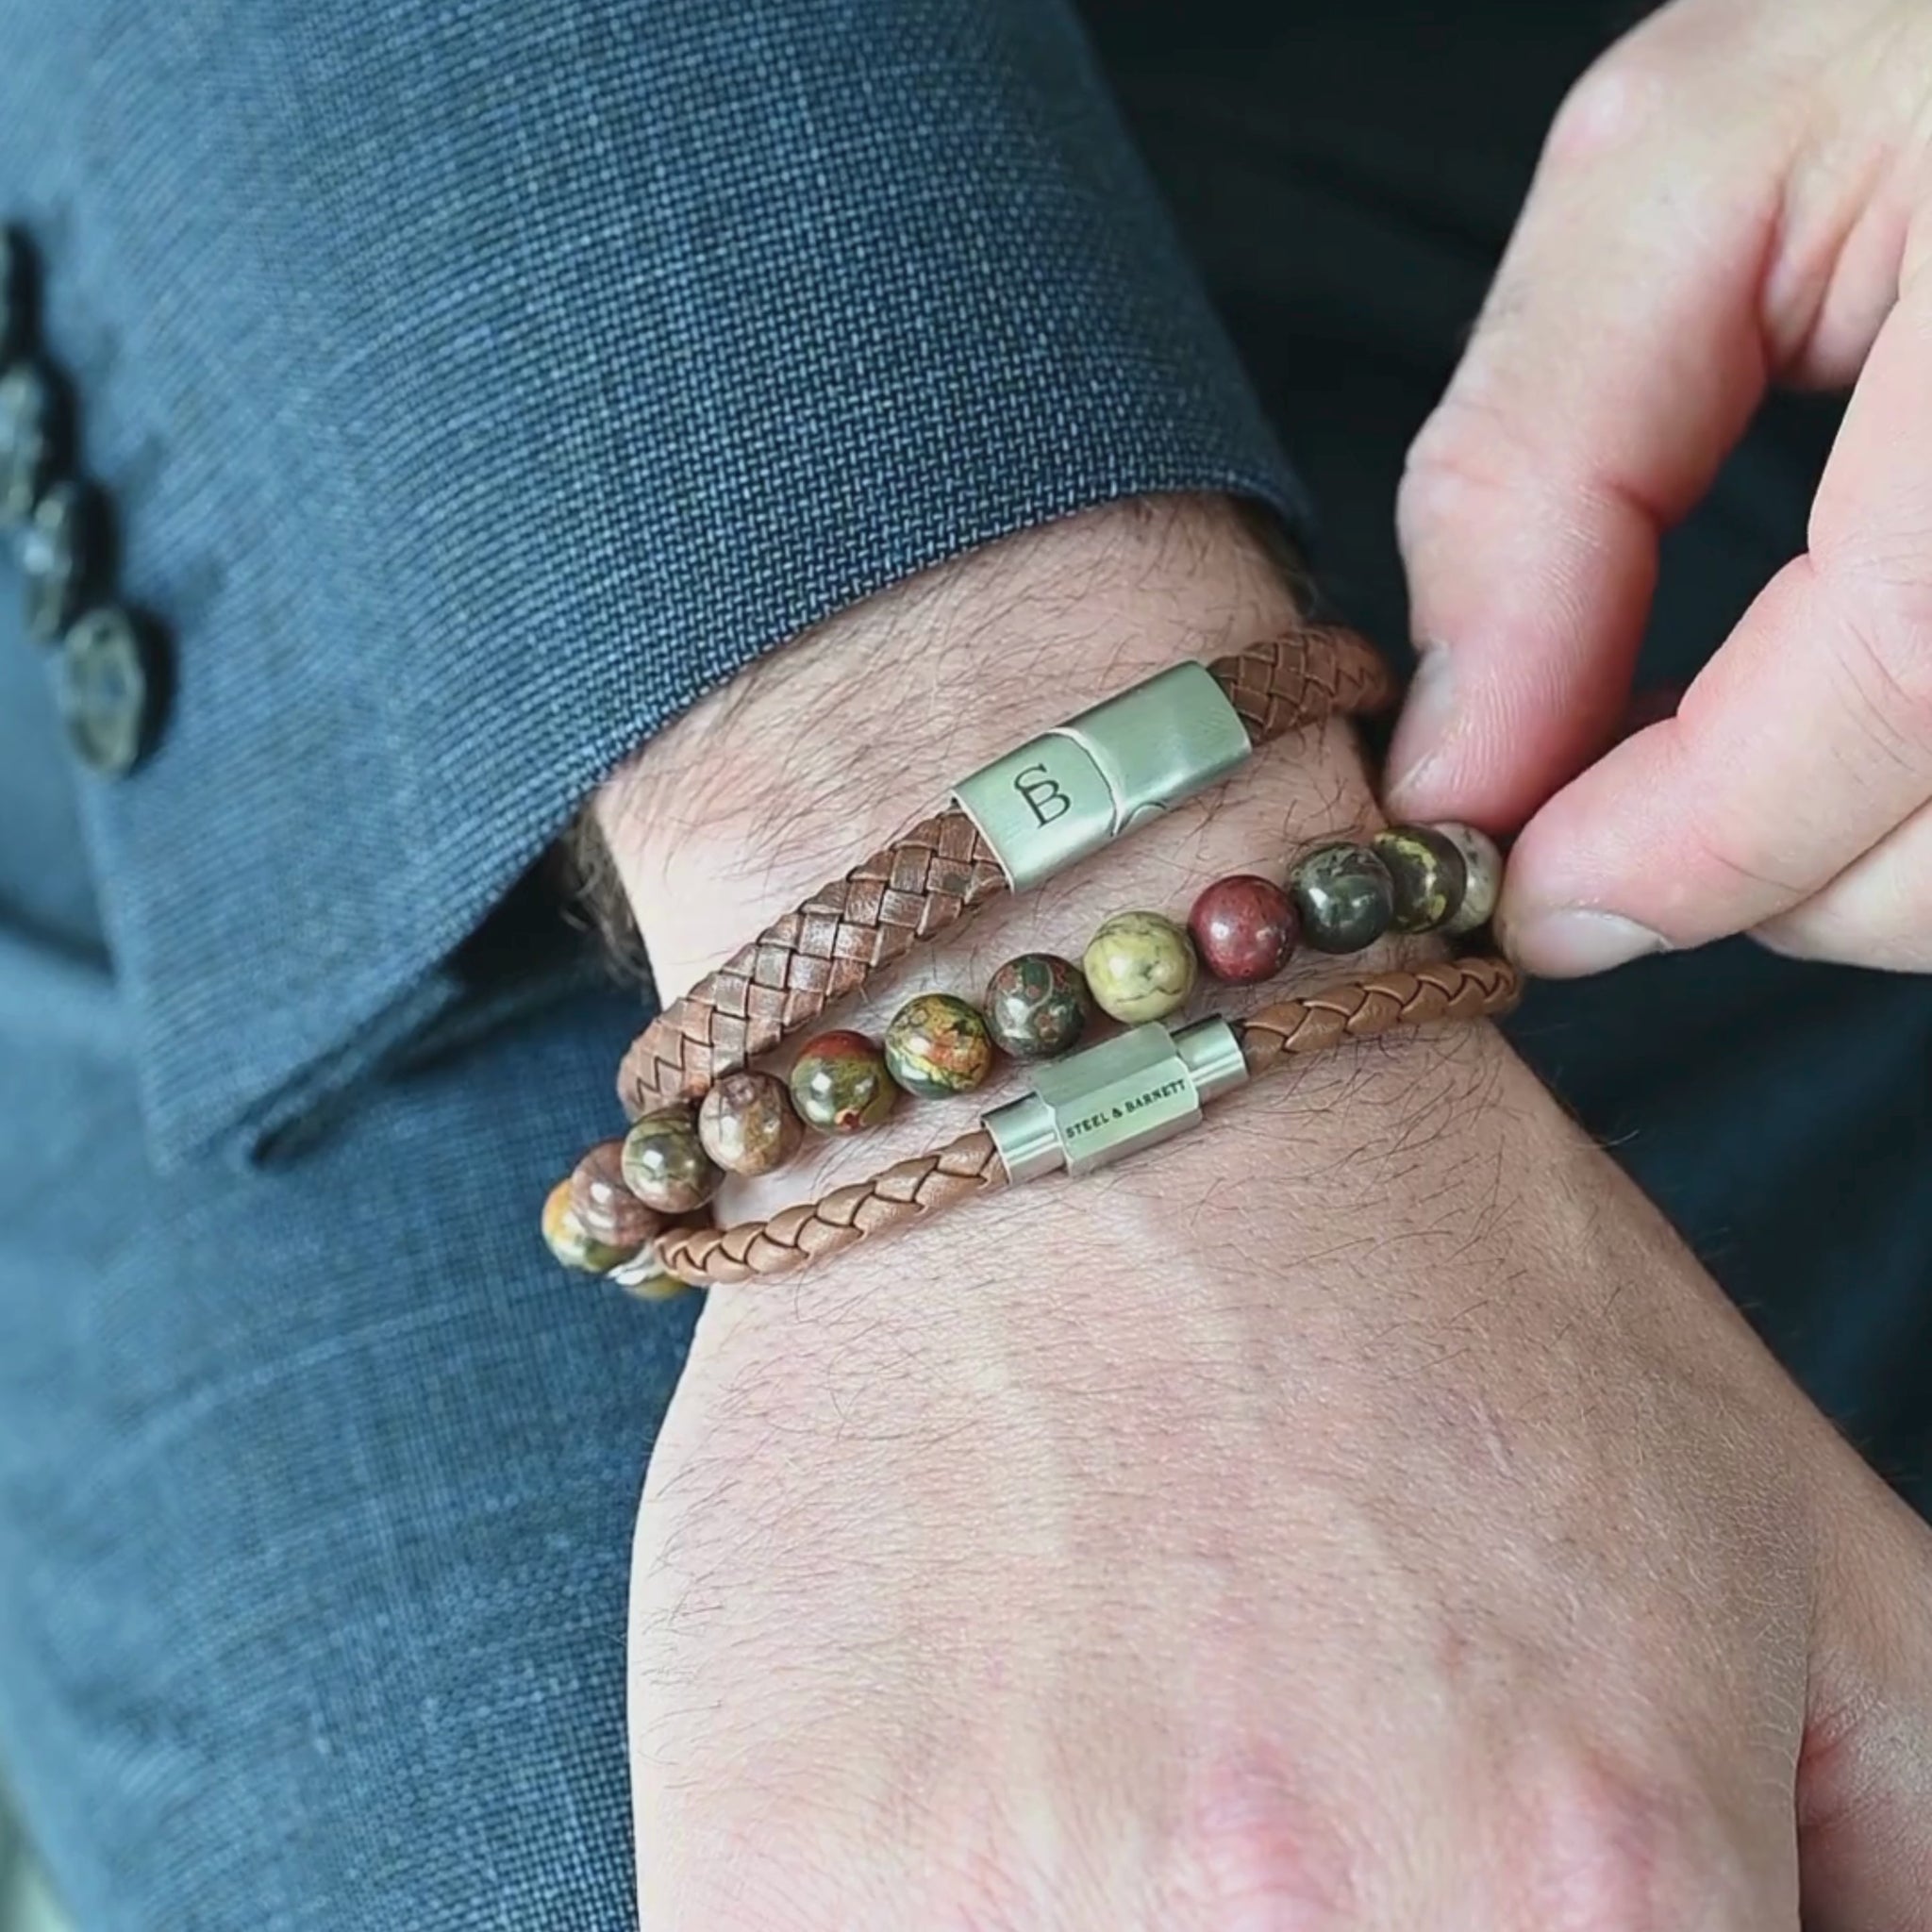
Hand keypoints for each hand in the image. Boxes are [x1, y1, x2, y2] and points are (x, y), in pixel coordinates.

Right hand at [601, 501, 1931, 1927]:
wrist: (1087, 1069)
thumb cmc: (1436, 1272)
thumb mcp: (1800, 1555)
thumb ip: (1900, 1863)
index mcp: (1589, 1898)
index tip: (1440, 1866)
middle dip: (1319, 1931)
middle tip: (1279, 1783)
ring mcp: (982, 1913)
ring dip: (1105, 1921)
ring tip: (1123, 1747)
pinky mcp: (765, 1859)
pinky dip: (929, 1903)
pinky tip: (971, 1748)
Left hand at [1388, 0, 1931, 973]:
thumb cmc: (1928, 24)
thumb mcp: (1684, 172)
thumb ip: (1537, 474)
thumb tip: (1465, 764)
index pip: (1912, 673)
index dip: (1690, 841)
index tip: (1529, 887)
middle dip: (1745, 870)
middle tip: (1610, 796)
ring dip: (1832, 859)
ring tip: (1737, 734)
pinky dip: (1904, 813)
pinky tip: (1841, 712)